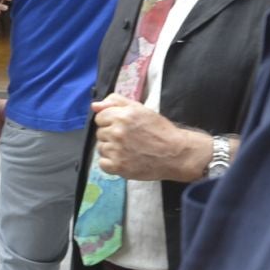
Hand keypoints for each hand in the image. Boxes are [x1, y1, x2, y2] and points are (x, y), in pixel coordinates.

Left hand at [92, 94, 209, 181]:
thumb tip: (94, 105)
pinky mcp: (118, 167)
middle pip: (100, 133)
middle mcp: (117, 132)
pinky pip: (102, 164)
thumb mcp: (141, 109)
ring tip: (128, 149)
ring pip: (101, 148)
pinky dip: (111, 163)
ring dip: (111, 149)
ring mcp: (117, 151)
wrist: (175, 153)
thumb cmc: (160, 130)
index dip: (111, 121)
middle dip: (111, 135)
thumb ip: (116, 102)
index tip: (123, 127)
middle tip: (129, 139)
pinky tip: (124, 159)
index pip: (100, 117)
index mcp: (122, 116)